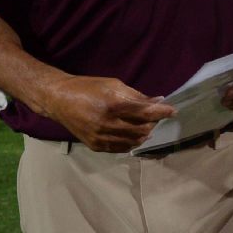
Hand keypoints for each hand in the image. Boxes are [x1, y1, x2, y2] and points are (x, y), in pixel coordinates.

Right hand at [39, 76, 175, 152]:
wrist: (60, 100)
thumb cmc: (88, 87)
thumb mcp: (113, 84)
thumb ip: (136, 95)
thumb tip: (157, 101)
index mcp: (113, 104)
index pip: (145, 112)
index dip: (162, 112)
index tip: (173, 111)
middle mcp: (108, 123)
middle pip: (142, 129)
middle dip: (153, 123)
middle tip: (155, 116)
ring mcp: (101, 137)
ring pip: (133, 141)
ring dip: (144, 134)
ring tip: (146, 126)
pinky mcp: (96, 146)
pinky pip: (120, 148)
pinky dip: (131, 142)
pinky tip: (134, 136)